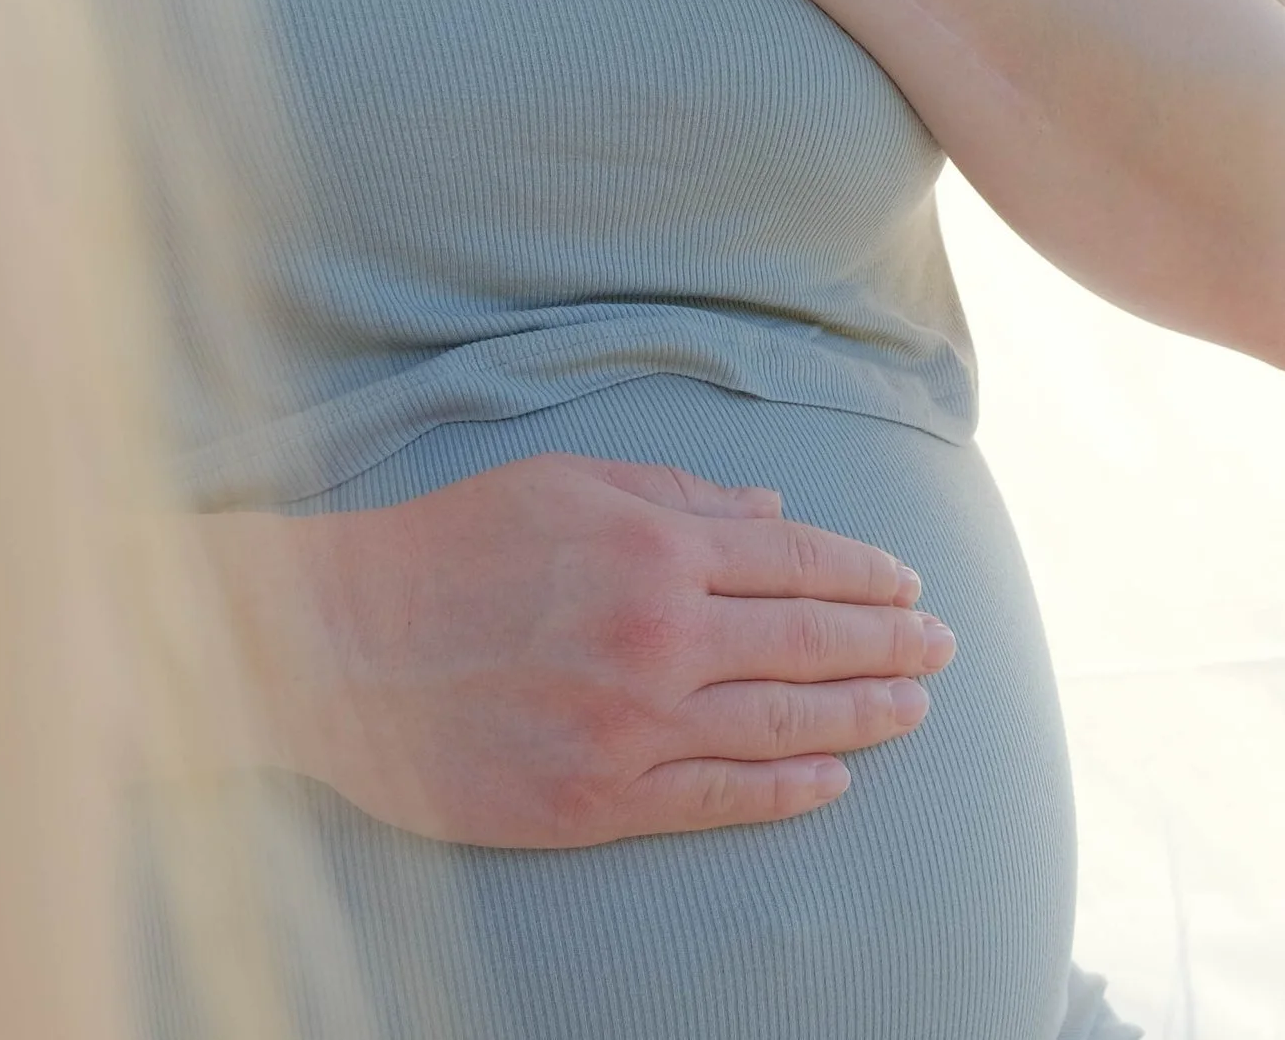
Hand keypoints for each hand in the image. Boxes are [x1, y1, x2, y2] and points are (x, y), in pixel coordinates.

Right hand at [203, 454, 954, 845]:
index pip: (794, 560)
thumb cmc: (450, 546)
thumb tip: (773, 511)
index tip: (909, 582)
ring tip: (915, 707)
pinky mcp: (596, 799)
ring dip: (861, 714)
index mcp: (653, 548)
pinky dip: (786, 792)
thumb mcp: (567, 483)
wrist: (340, 646)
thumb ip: (678, 496)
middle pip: (806, 640)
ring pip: (780, 724)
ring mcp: (631, 726)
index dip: (863, 573)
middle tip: (944, 645)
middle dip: (888, 641)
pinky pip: (716, 799)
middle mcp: (658, 637)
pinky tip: (833, 781)